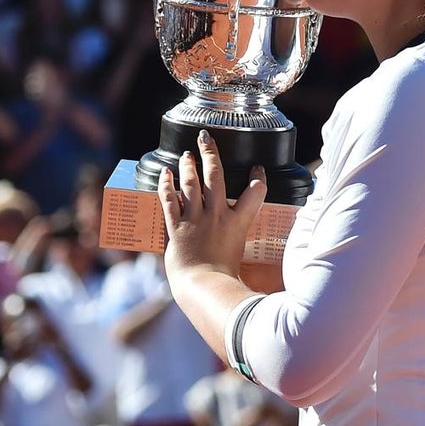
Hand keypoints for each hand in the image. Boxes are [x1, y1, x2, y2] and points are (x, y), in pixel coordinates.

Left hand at [157, 131, 267, 280]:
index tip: (258, 170)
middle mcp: (217, 215)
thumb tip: (252, 257)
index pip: (255, 194)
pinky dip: (166, 184)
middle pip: (215, 176)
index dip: (259, 179)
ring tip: (186, 155)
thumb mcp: (241, 256)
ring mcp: (195, 219)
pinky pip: (169, 199)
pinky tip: (165, 173)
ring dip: (188, 165)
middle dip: (211, 153)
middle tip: (206, 138)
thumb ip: (243, 245)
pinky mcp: (176, 226)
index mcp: (237, 223)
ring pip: (191, 182)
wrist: (203, 287)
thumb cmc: (225, 279)